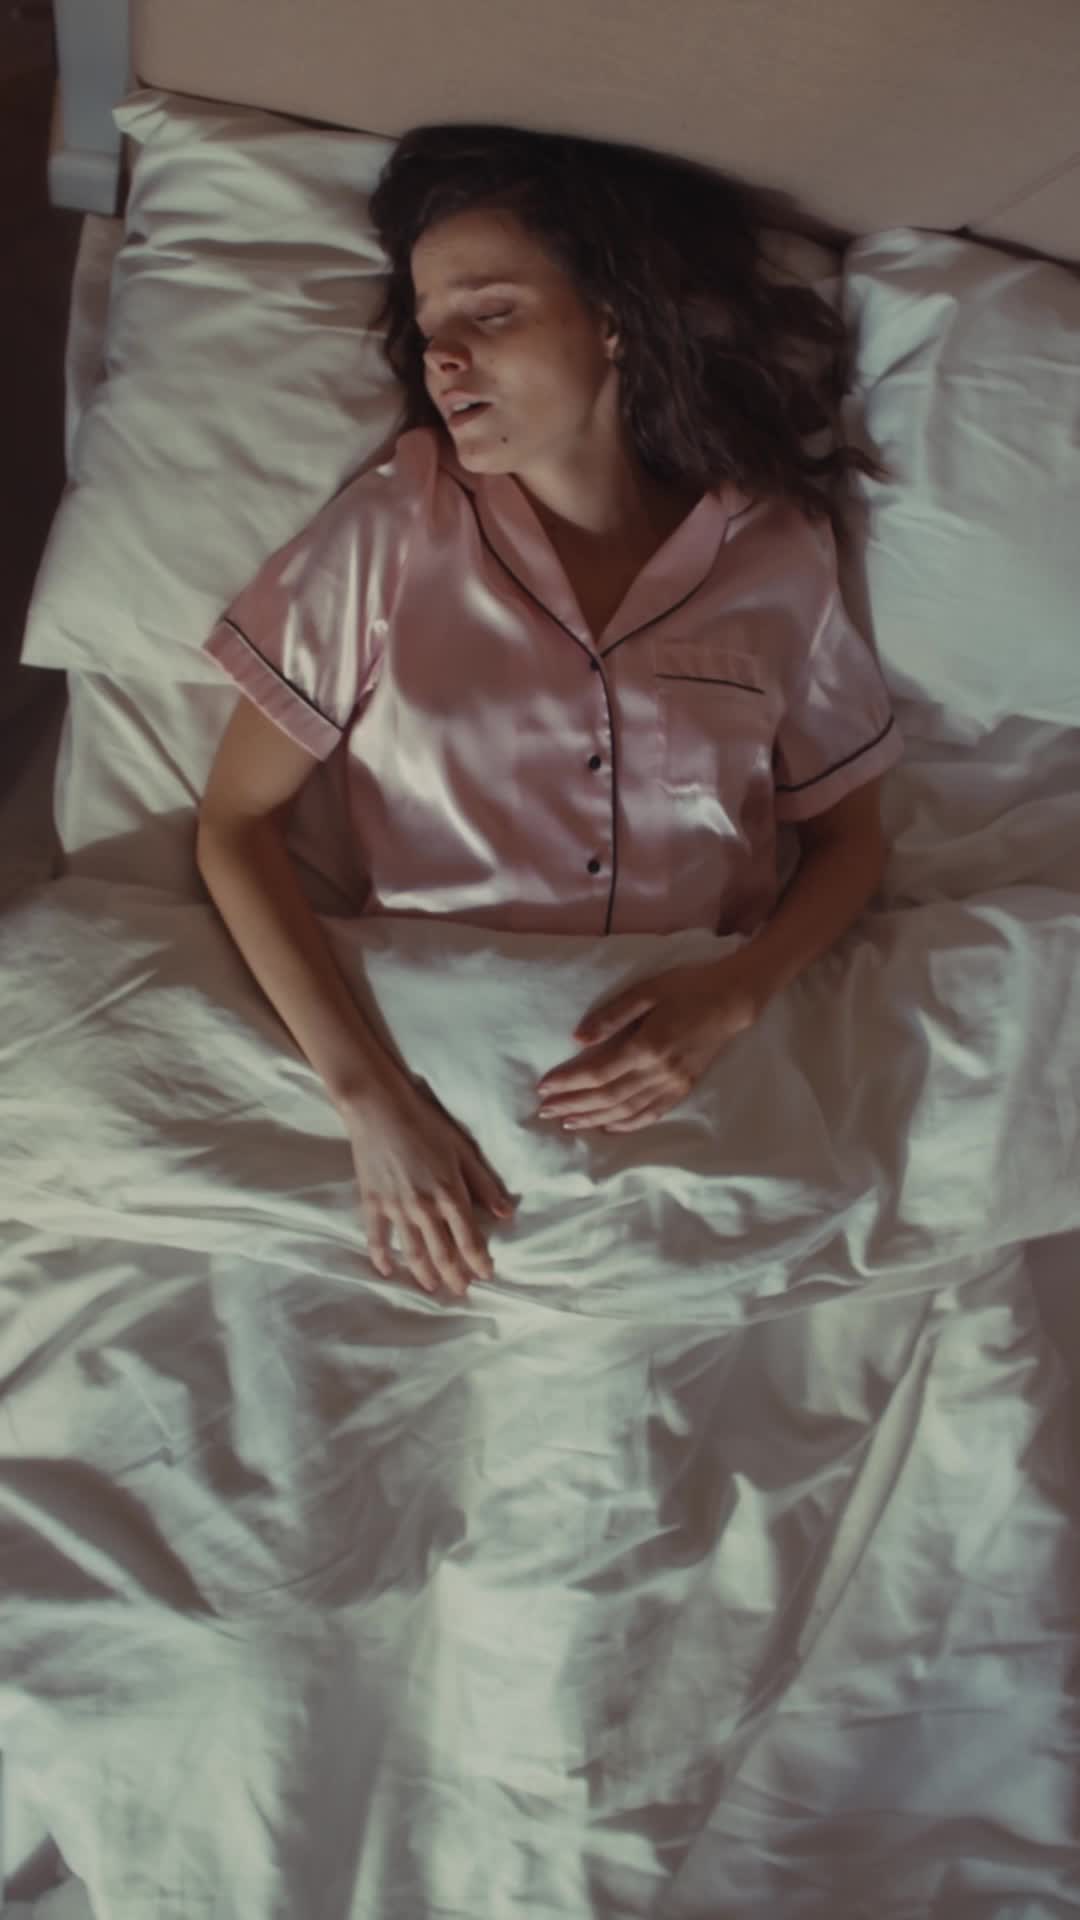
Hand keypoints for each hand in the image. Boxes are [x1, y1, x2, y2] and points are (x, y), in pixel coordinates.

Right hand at [343, 1073, 517, 1299]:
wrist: (379, 1109)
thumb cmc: (426, 1124)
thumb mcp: (463, 1150)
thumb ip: (484, 1184)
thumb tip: (506, 1213)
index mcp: (450, 1194)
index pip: (469, 1239)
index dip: (479, 1262)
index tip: (486, 1275)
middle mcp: (425, 1208)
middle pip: (443, 1253)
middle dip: (455, 1277)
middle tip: (462, 1292)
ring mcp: (396, 1208)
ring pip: (413, 1253)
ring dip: (425, 1274)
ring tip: (433, 1288)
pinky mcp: (372, 1204)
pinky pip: (377, 1239)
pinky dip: (382, 1258)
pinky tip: (388, 1272)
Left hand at [535, 957, 758, 1133]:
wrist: (731, 1001)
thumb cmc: (686, 987)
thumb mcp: (646, 990)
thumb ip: (612, 1015)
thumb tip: (577, 1039)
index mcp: (647, 1046)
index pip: (598, 1072)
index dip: (568, 1082)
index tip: (543, 1088)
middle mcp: (659, 1072)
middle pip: (607, 1097)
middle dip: (573, 1105)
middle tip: (544, 1112)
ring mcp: (673, 1084)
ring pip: (626, 1111)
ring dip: (593, 1119)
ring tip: (567, 1123)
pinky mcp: (683, 1089)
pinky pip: (651, 1114)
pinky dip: (627, 1125)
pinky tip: (607, 1128)